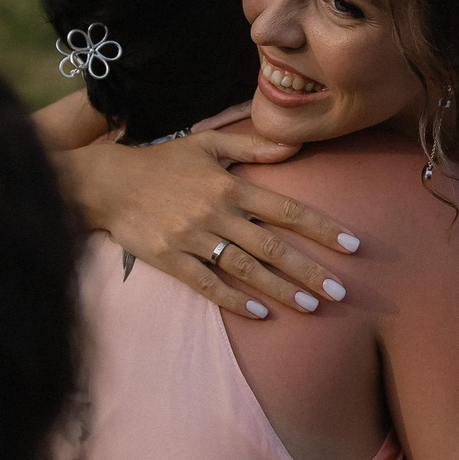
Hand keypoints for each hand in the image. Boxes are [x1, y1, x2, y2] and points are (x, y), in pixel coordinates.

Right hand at [56, 129, 361, 319]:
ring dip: (281, 289)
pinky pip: (208, 284)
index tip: (351, 245)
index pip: (287, 209)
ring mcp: (194, 239)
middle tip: (340, 291)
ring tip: (311, 306)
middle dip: (309, 270)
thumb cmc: (161, 163)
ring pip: (246, 269)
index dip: (321, 227)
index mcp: (231, 187)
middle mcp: (217, 213)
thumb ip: (252, 148)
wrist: (107, 183)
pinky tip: (260, 315)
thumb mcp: (206, 144)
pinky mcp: (171, 260)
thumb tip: (295, 147)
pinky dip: (234, 301)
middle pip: (273, 246)